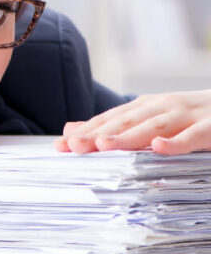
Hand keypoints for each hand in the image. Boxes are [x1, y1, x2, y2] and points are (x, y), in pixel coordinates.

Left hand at [54, 90, 210, 154]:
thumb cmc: (190, 116)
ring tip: (104, 145)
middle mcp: (163, 107)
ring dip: (128, 136)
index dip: (86, 131)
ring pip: (154, 127)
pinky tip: (159, 148)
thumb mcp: (150, 117)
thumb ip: (113, 125)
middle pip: (126, 122)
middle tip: (74, 146)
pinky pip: (194, 136)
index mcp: (146, 106)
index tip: (60, 146)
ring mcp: (188, 115)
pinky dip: (176, 141)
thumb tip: (70, 130)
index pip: (110, 119)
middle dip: (99, 133)